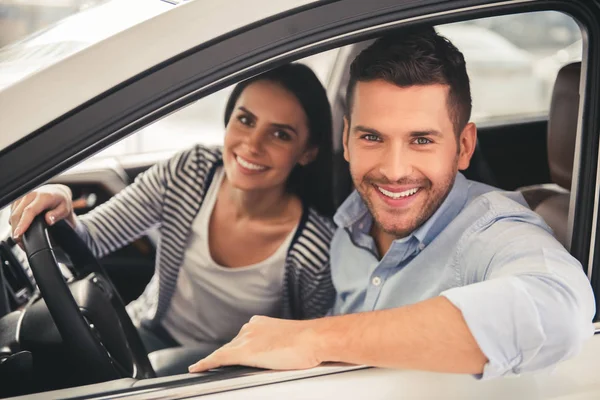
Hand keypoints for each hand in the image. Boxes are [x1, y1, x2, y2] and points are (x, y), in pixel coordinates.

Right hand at [10, 184, 75, 240]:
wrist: (57, 192)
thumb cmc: (61, 201)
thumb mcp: (65, 208)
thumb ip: (57, 214)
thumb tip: (49, 220)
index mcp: (43, 197)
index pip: (29, 211)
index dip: (23, 224)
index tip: (19, 234)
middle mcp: (31, 195)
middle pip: (17, 214)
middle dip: (16, 230)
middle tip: (21, 243)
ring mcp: (23, 197)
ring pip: (13, 214)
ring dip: (14, 227)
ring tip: (21, 239)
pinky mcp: (18, 200)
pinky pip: (12, 212)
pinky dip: (14, 222)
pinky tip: (20, 229)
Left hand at [188, 315, 323, 372]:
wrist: (315, 339)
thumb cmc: (310, 342)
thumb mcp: (291, 340)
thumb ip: (278, 344)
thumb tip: (280, 352)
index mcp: (261, 323)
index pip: (242, 338)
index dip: (236, 348)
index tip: (231, 354)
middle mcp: (251, 328)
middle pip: (232, 345)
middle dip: (225, 356)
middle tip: (214, 367)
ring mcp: (247, 339)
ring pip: (224, 352)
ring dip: (215, 361)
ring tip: (203, 369)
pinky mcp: (244, 352)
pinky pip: (218, 358)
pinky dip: (206, 363)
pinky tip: (197, 368)